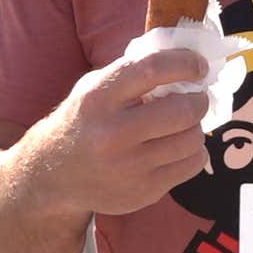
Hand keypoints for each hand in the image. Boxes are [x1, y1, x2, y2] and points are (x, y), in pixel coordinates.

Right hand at [36, 47, 209, 216]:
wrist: (53, 175)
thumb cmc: (84, 120)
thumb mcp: (94, 87)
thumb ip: (133, 71)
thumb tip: (185, 60)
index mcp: (98, 99)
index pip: (152, 69)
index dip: (185, 63)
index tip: (198, 65)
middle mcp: (112, 135)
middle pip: (182, 111)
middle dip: (199, 100)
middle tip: (197, 97)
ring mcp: (128, 168)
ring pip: (192, 140)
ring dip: (196, 126)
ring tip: (185, 123)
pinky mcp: (143, 192)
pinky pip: (191, 165)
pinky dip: (194, 151)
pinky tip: (179, 146)